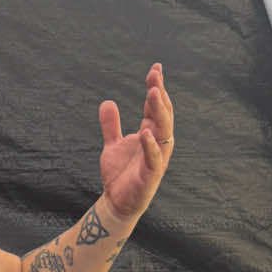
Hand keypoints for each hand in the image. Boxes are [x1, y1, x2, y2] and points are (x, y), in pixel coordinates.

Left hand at [97, 63, 173, 221]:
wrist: (116, 203)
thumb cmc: (120, 174)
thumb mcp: (112, 145)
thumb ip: (111, 125)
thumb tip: (107, 102)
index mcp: (150, 134)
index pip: (155, 107)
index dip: (156, 88)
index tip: (155, 68)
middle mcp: (157, 143)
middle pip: (162, 115)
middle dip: (159, 95)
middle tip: (155, 76)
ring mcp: (156, 159)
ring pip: (163, 132)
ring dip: (159, 113)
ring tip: (152, 94)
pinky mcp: (151, 175)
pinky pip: (154, 159)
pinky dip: (151, 146)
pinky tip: (145, 133)